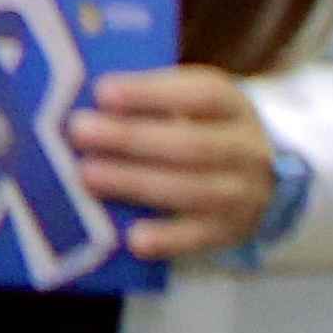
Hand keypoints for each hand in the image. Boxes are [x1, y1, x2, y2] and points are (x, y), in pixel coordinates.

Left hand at [81, 67, 282, 259]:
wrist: (254, 178)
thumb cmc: (198, 128)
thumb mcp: (187, 102)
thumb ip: (145, 98)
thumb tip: (77, 93)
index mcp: (232, 106)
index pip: (201, 95)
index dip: (151, 93)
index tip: (102, 92)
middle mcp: (246, 149)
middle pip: (192, 144)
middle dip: (131, 138)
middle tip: (79, 131)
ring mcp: (243, 193)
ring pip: (193, 190)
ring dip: (136, 182)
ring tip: (87, 175)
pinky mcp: (230, 231)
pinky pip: (199, 238)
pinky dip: (167, 239)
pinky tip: (132, 239)